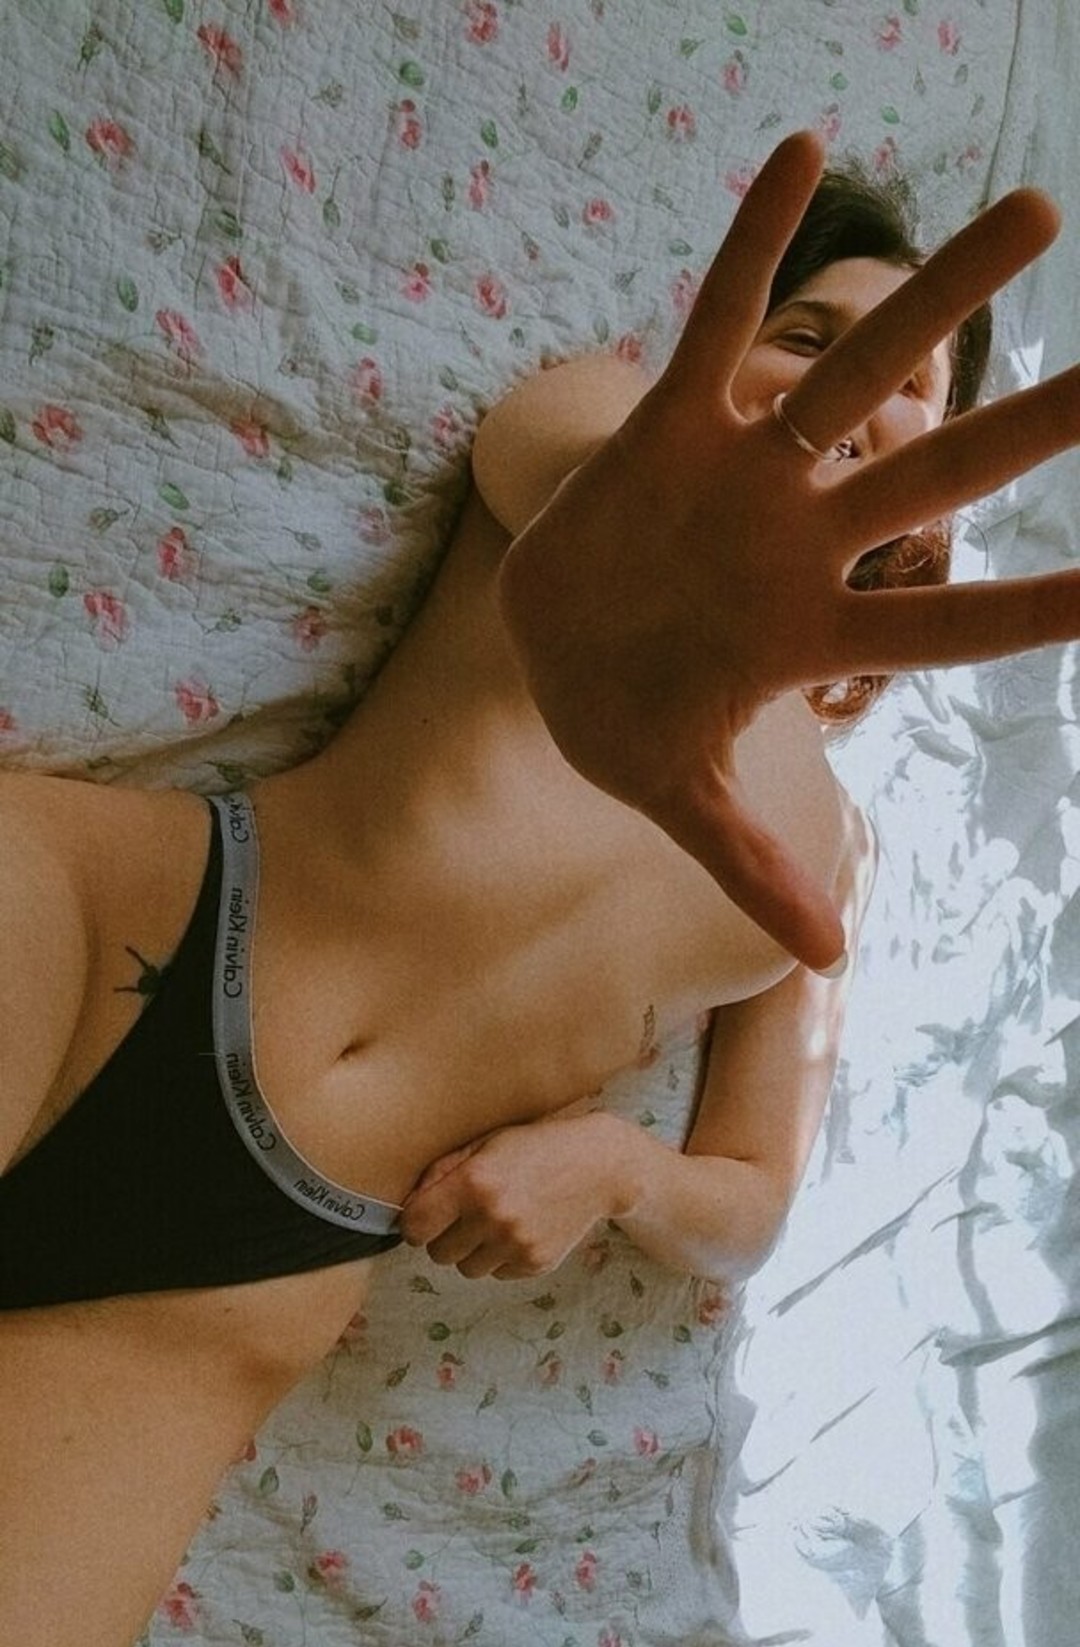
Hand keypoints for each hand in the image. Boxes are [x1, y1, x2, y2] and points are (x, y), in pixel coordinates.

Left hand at [399, 1115, 634, 1279]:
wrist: (598, 1166)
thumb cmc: (536, 1147)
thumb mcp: (485, 1144)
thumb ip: (441, 1171)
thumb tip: (409, 1206)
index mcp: (473, 1183)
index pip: (415, 1227)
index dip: (415, 1224)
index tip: (425, 1217)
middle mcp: (492, 1218)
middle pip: (438, 1254)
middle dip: (445, 1237)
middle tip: (465, 1217)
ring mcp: (516, 1244)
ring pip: (467, 1269)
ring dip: (473, 1251)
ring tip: (495, 1222)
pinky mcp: (536, 1263)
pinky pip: (498, 1273)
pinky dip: (502, 1257)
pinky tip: (520, 1229)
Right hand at [499, 131, 1079, 971]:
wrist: (549, 650)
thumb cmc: (626, 722)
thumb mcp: (683, 800)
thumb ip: (754, 865)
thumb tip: (831, 959)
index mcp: (813, 631)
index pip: (945, 619)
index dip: (1035, 605)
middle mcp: (802, 538)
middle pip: (933, 474)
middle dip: (1031, 429)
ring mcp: (744, 474)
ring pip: (852, 376)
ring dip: (936, 300)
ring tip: (1040, 218)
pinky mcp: (671, 423)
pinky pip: (714, 317)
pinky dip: (751, 245)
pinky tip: (805, 150)